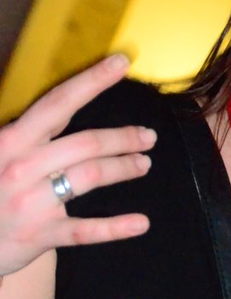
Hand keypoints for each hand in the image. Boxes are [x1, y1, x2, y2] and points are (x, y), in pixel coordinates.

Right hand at [0, 55, 154, 276]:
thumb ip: (28, 133)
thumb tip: (62, 109)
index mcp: (11, 141)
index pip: (57, 103)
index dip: (91, 81)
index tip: (120, 64)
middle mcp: (22, 167)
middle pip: (85, 143)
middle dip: (123, 137)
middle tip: (148, 137)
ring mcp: (31, 201)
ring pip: (89, 177)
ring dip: (123, 168)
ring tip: (143, 164)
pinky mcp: (39, 234)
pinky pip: (85, 230)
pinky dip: (115, 227)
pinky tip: (141, 223)